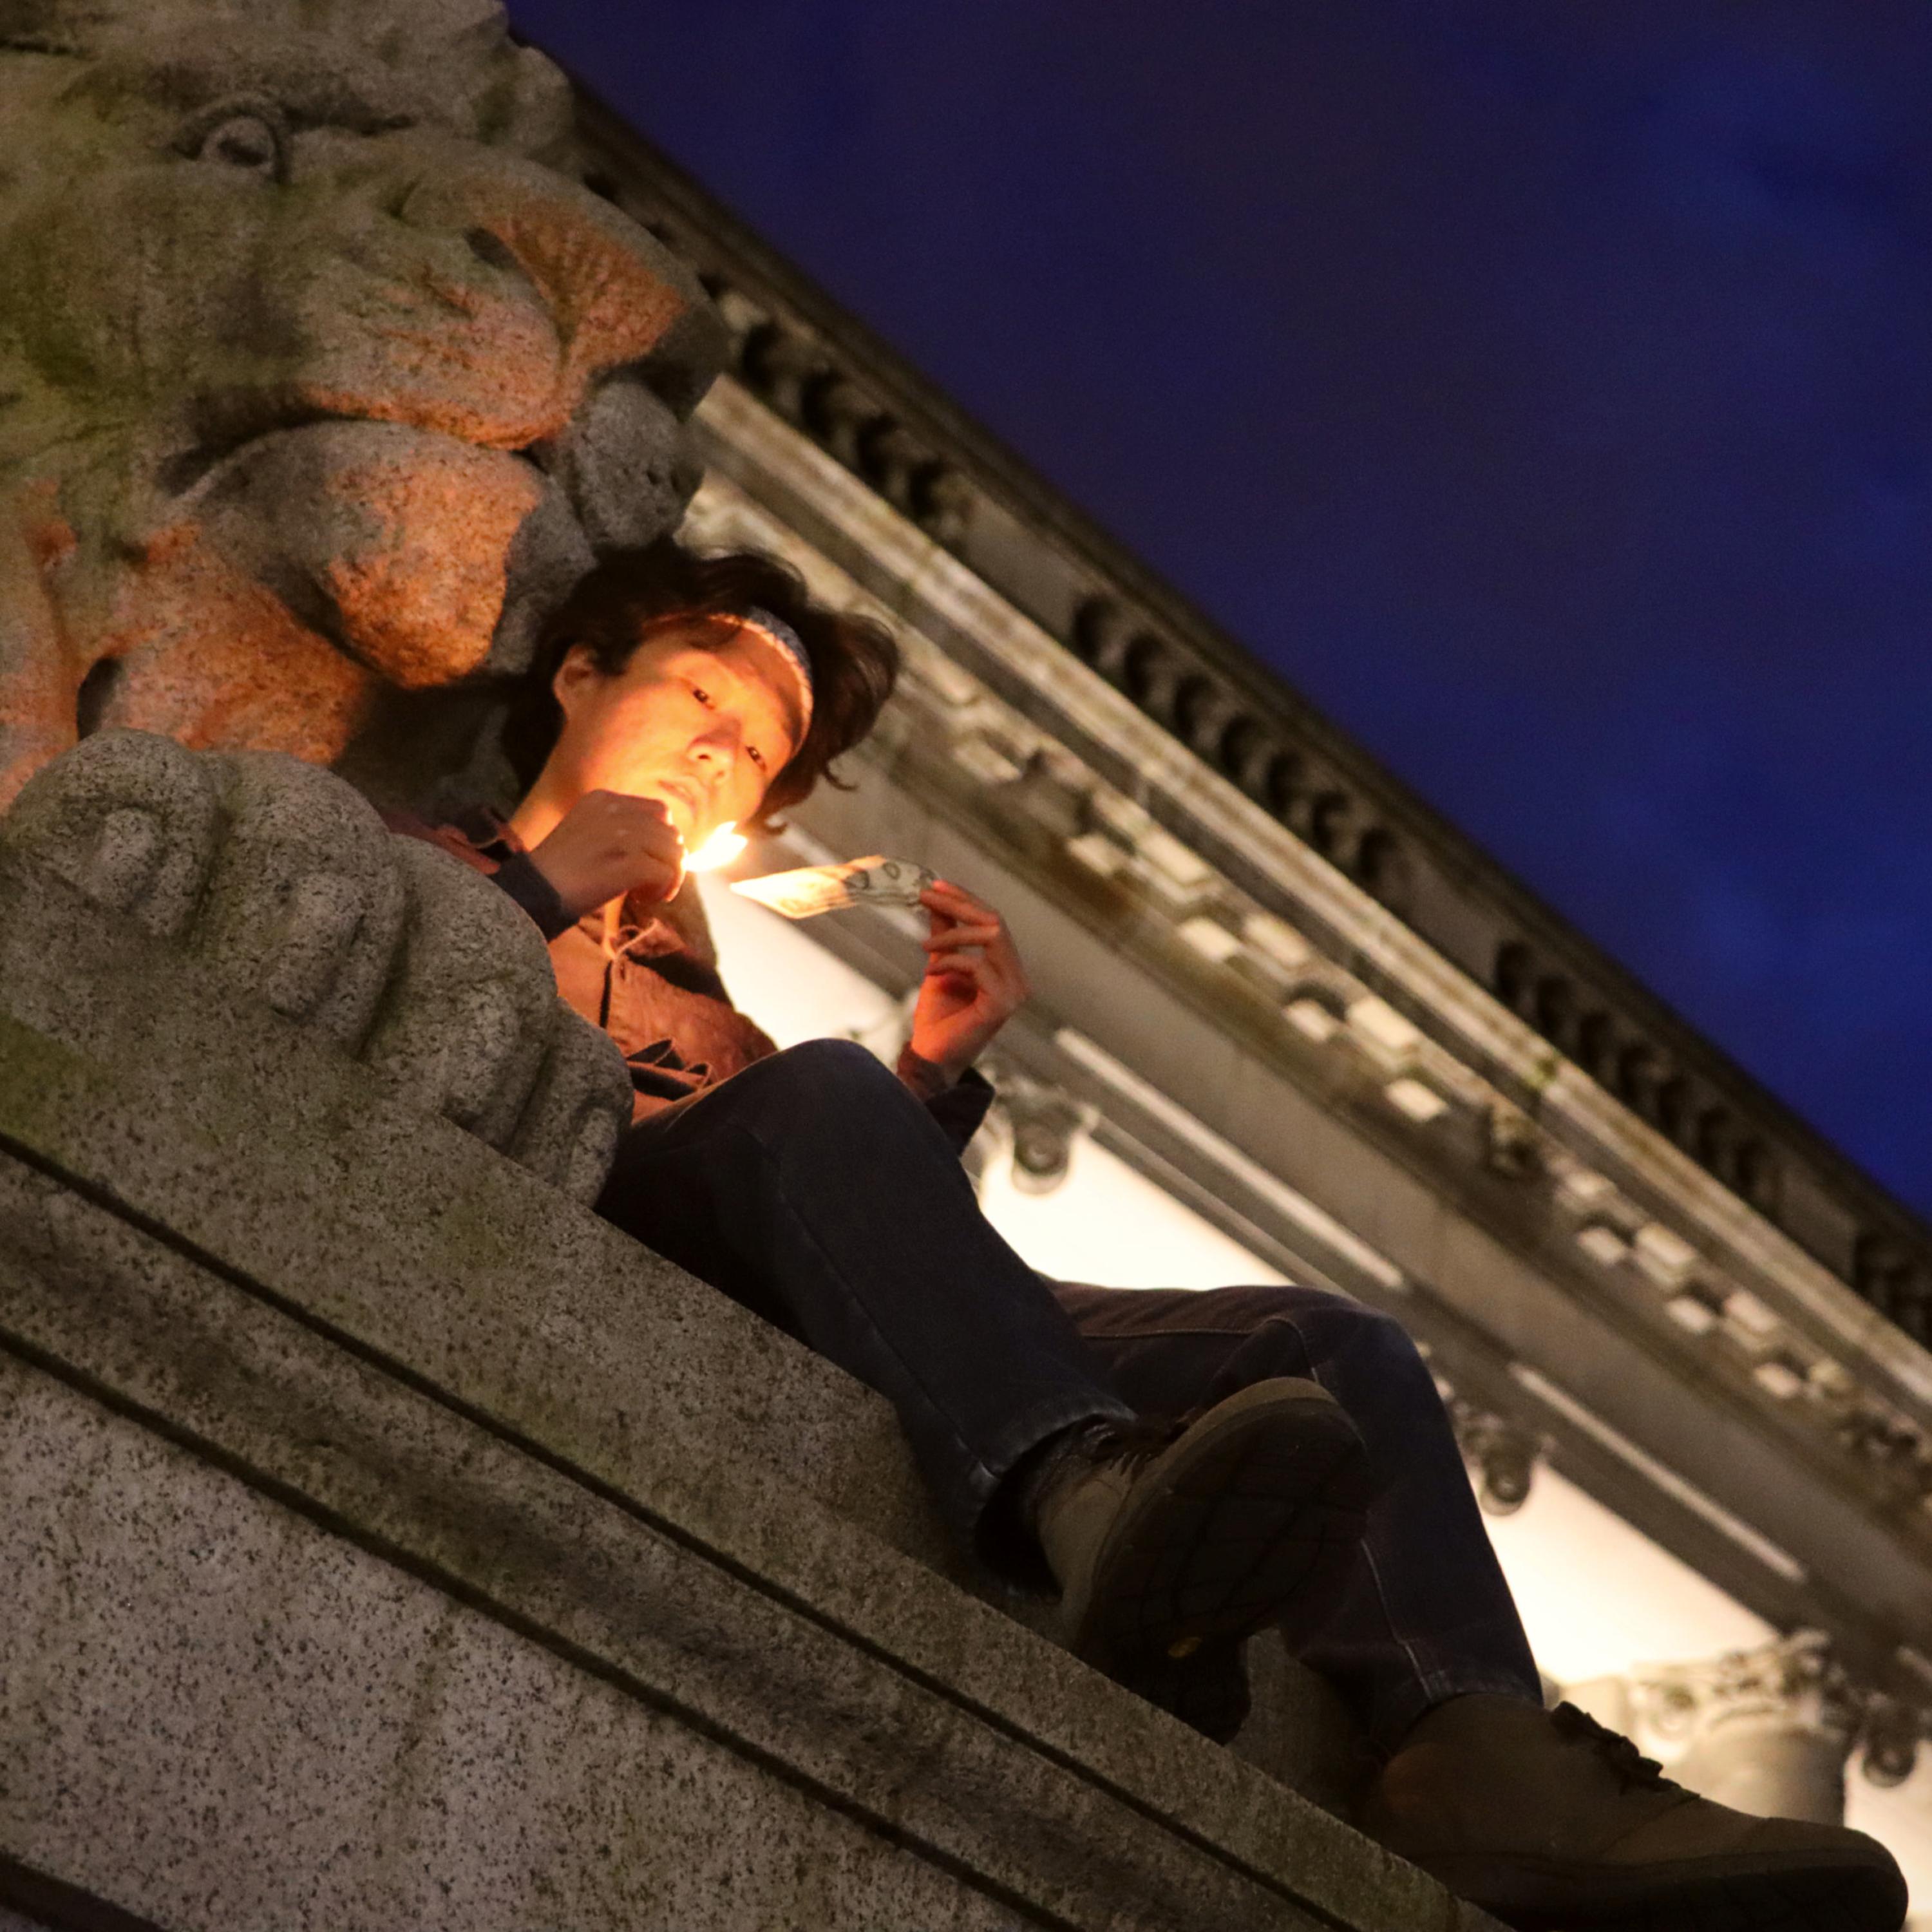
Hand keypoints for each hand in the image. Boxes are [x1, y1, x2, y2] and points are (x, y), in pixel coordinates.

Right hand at [524, 790, 684, 918]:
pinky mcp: (627, 863)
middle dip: (670, 861)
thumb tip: (668, 842)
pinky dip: (661, 890)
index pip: (659, 811)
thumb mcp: (586, 831)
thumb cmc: (560, 870)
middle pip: (670, 833)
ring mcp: (621, 836)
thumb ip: (620, 827)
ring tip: (646, 894)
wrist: (533, 892)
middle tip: (654, 884)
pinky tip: (641, 900)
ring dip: (668, 878)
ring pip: (673, 853)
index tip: (653, 861)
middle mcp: (614, 811)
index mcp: (603, 799)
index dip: (665, 838)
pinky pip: (664, 873)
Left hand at [908, 879, 1030, 1082]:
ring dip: (952, 934)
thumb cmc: (938, 1016)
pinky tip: (930, 971)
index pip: (994, 922)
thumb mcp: (940, 963)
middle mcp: (1018, 978)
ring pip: (991, 938)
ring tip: (924, 946)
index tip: (935, 885)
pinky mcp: (1002, 1005)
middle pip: (995, 923)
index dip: (966, 900)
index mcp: (1007, 968)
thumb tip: (937, 899)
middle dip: (959, 905)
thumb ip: (944, 933)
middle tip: (925, 896)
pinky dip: (951, 962)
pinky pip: (978, 966)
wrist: (931, 1057)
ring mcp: (1014, 992)